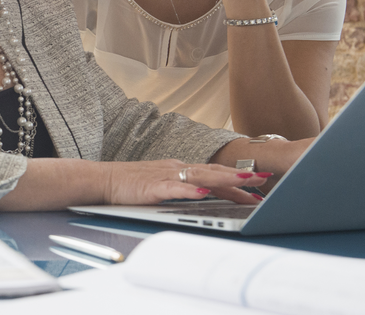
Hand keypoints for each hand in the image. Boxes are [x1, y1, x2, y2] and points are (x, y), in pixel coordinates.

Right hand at [103, 160, 269, 205]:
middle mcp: (176, 168)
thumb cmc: (129, 184)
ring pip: (200, 177)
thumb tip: (205, 196)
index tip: (257, 184)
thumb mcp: (161, 184)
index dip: (236, 178)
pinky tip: (204, 193)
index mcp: (179, 168)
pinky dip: (190, 190)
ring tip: (244, 182)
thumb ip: (182, 188)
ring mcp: (165, 176)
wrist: (102, 180)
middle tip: (262, 180)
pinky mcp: (152, 187)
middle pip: (213, 172)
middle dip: (239, 177)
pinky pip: (175, 188)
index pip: (213, 173)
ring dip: (224, 179)